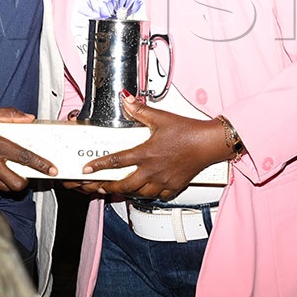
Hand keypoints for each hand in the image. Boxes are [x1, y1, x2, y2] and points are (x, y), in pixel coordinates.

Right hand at [0, 108, 56, 191]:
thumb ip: (9, 114)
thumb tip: (28, 118)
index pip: (24, 156)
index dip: (41, 164)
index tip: (52, 168)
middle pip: (17, 182)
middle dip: (27, 181)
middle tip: (28, 174)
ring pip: (7, 188)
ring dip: (13, 183)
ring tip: (13, 172)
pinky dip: (0, 183)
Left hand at [80, 93, 227, 200]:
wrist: (210, 143)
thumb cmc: (188, 131)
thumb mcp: (161, 117)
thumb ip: (140, 110)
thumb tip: (126, 99)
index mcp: (146, 153)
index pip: (115, 161)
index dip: (98, 166)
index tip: (86, 170)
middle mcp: (152, 170)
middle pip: (124, 185)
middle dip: (108, 187)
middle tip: (98, 186)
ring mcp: (163, 181)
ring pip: (140, 194)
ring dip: (127, 193)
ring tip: (117, 190)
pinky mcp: (174, 186)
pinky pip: (159, 196)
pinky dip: (149, 195)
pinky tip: (145, 191)